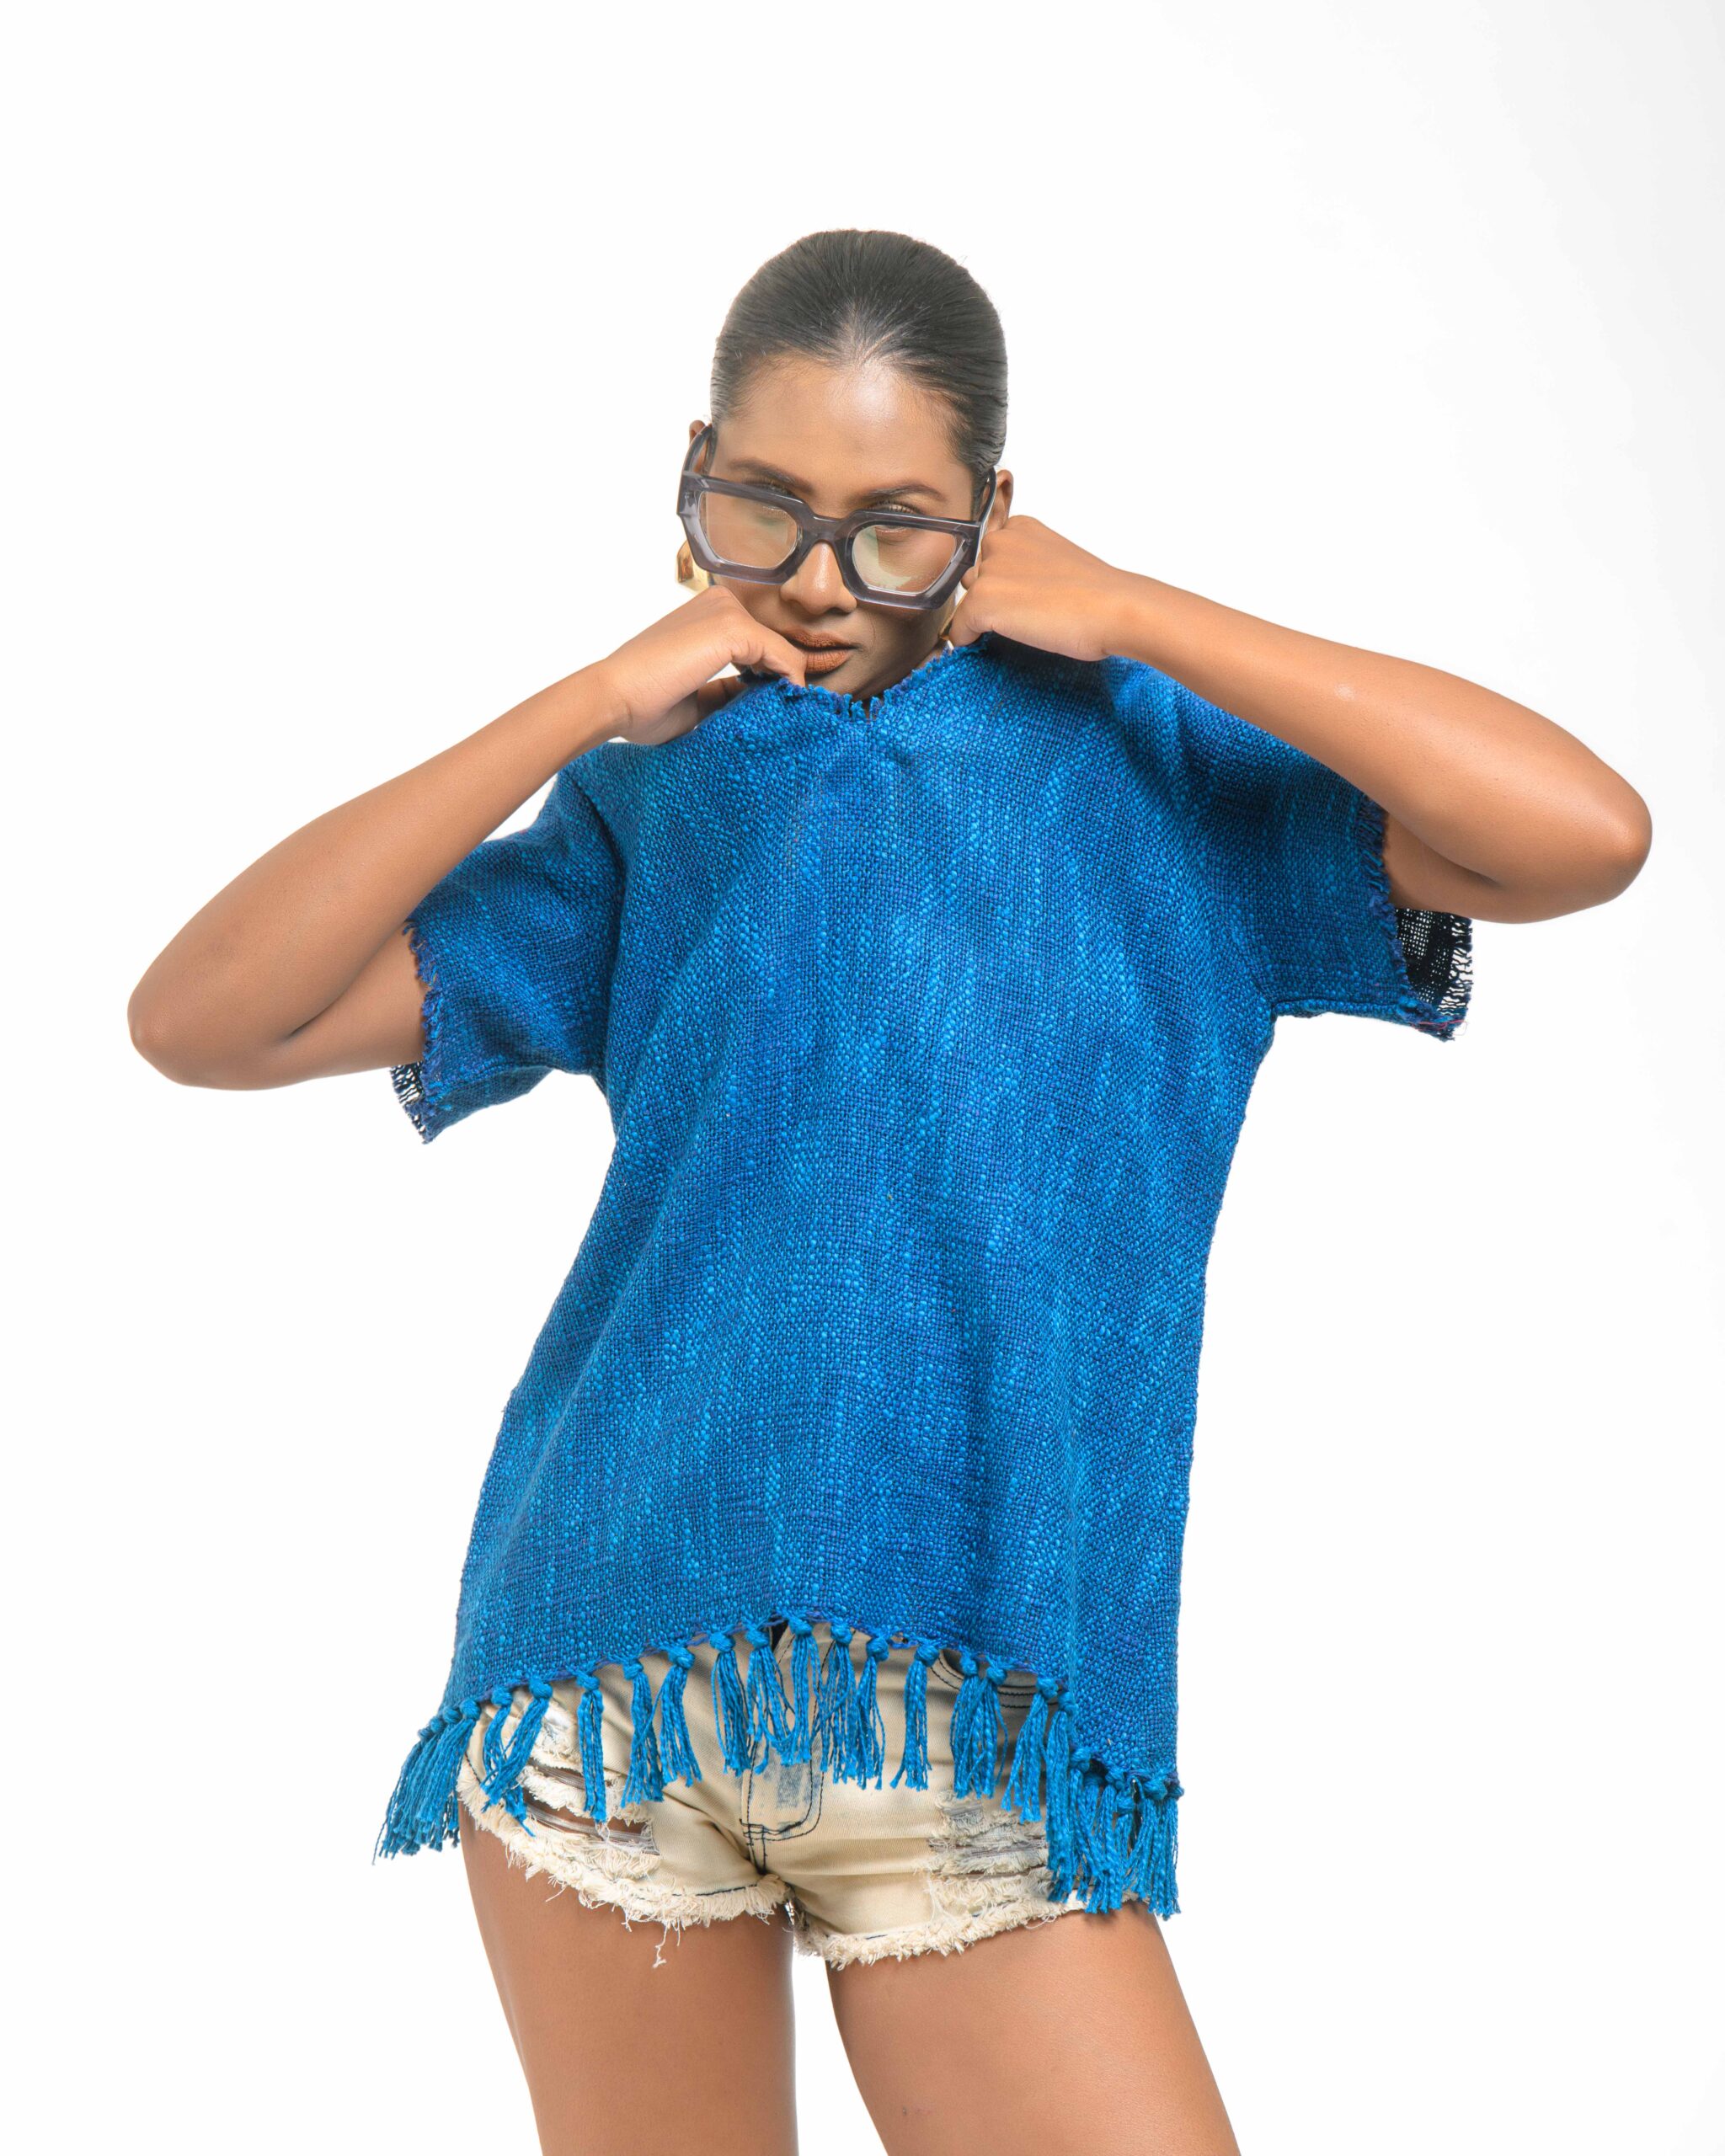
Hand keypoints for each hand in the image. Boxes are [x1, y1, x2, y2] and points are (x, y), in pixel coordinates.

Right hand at [588, 587, 809, 745]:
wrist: (612, 698)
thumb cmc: (643, 704)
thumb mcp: (697, 699)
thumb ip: (729, 693)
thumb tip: (763, 699)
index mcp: (706, 614)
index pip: (756, 644)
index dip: (771, 678)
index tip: (775, 711)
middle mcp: (719, 603)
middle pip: (772, 644)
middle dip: (781, 680)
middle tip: (781, 716)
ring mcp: (726, 613)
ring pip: (781, 650)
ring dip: (788, 683)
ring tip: (782, 716)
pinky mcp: (733, 629)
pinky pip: (783, 656)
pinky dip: (792, 682)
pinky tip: (786, 706)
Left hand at [946, 514, 1139, 664]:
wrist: (1114, 608)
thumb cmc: (1098, 594)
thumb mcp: (1057, 563)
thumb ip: (1028, 567)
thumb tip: (1011, 595)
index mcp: (1020, 528)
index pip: (990, 558)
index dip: (1003, 584)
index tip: (1022, 600)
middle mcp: (999, 542)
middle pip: (975, 577)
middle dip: (990, 598)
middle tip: (1022, 617)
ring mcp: (989, 571)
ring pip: (967, 602)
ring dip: (982, 619)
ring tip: (1017, 630)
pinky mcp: (983, 601)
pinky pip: (959, 628)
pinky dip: (967, 641)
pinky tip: (986, 645)